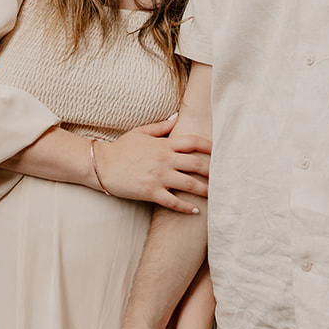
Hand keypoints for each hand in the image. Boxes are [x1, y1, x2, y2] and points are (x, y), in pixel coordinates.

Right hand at [92, 117, 209, 210]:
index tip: (220, 150)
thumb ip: (161, 126)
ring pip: (188, 184)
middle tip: (226, 175)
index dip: (209, 146)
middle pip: (196, 164)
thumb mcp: (141, 132)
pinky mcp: (150, 193)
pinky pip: (172, 202)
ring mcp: (158, 177)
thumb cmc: (122, 148)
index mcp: (163, 145)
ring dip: (204, 190)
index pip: (192, 142)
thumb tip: (177, 117)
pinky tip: (195, 211)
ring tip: (216, 194)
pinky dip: (185, 207)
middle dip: (213, 170)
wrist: (102, 165)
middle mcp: (164, 160)